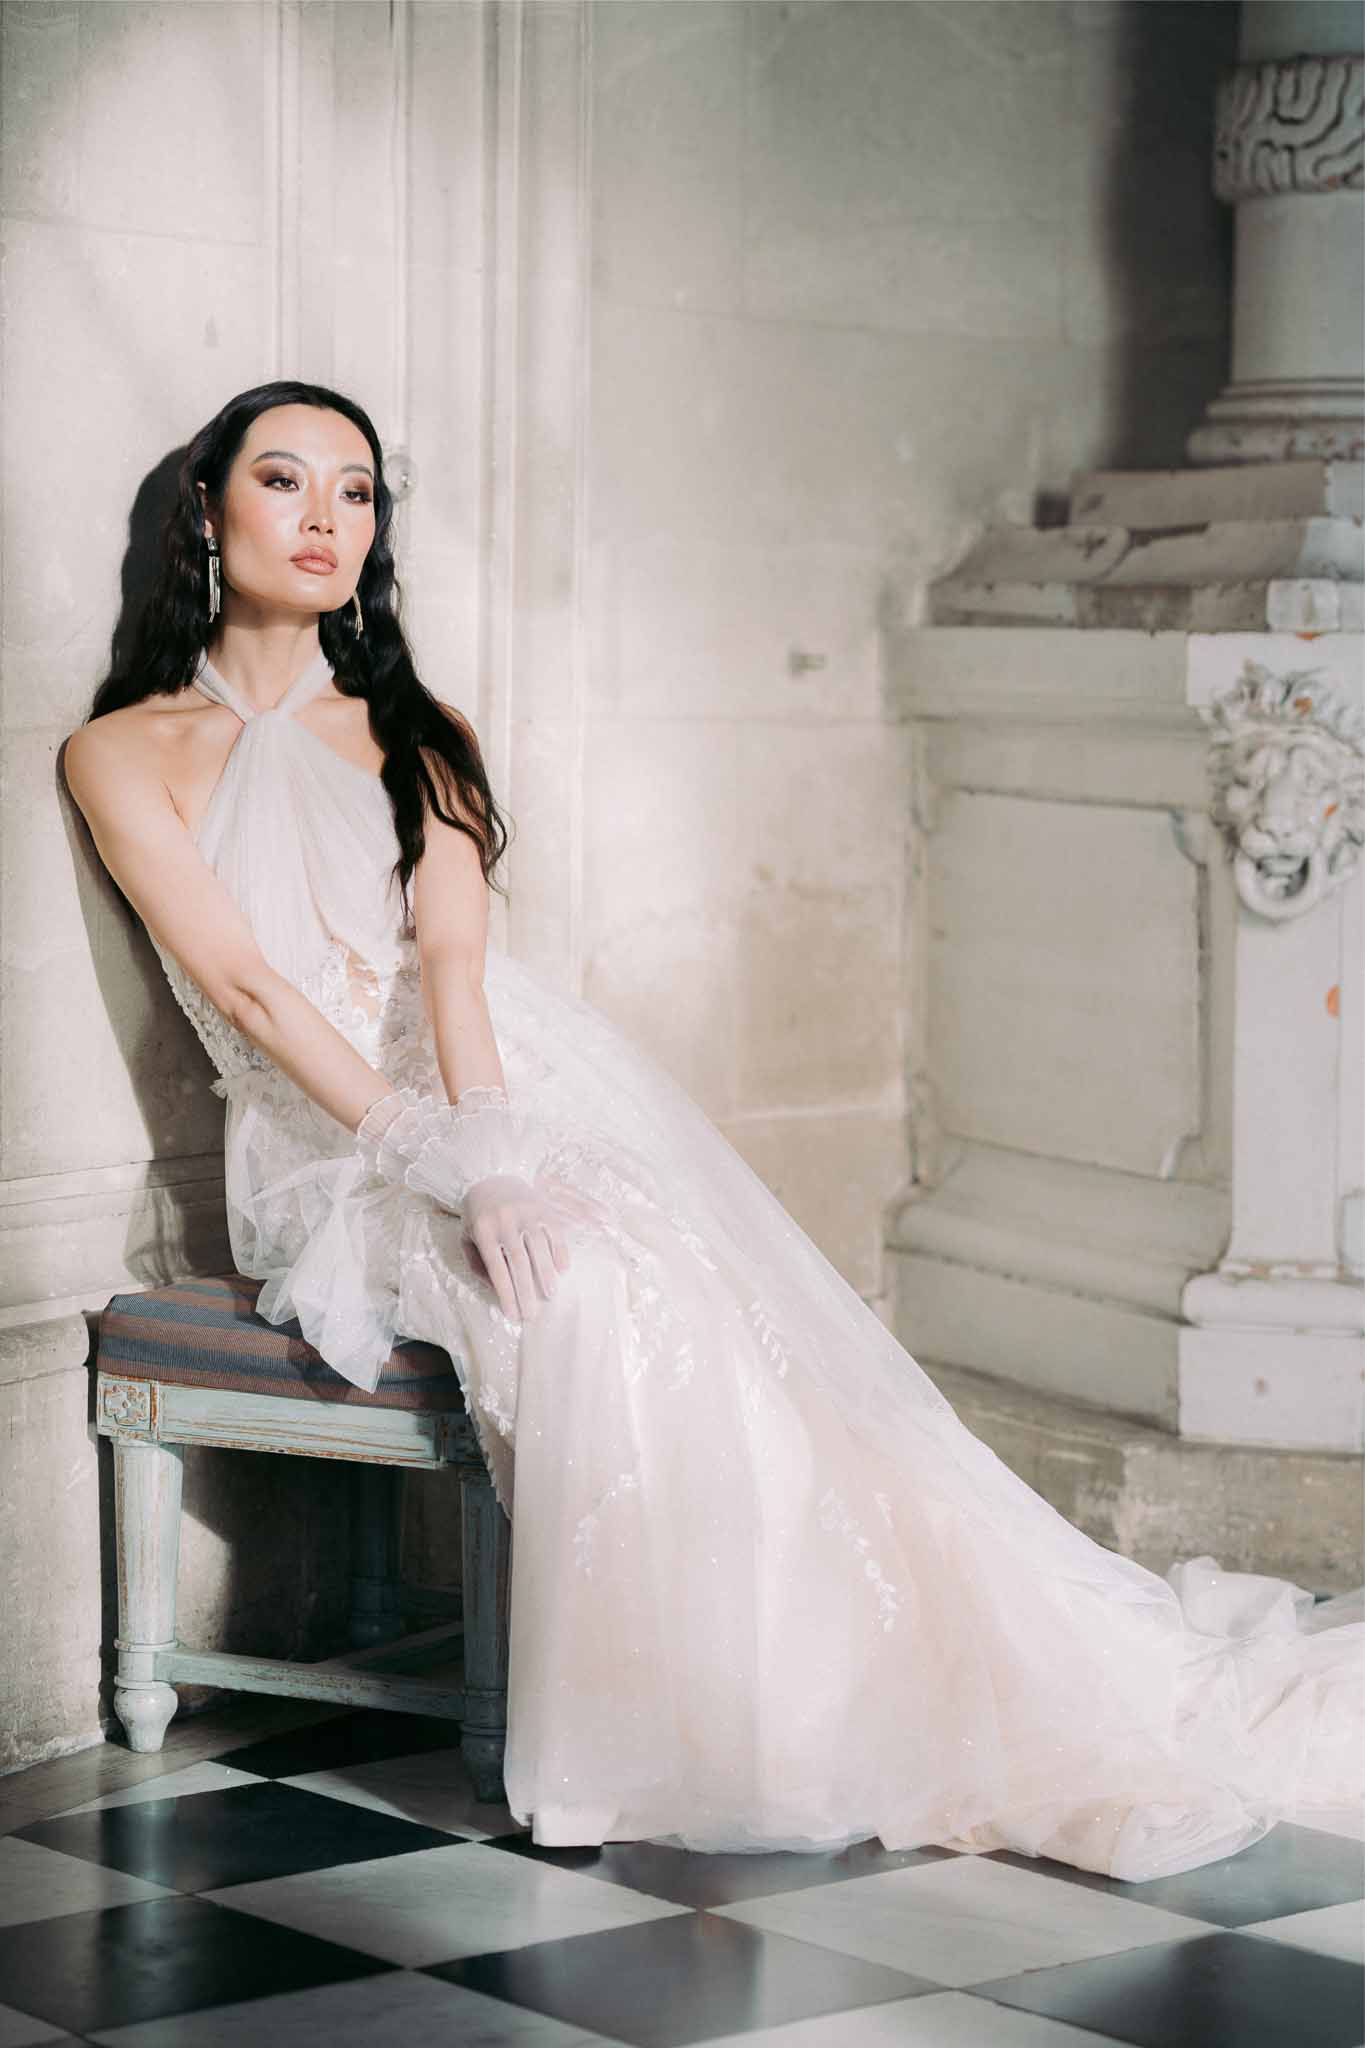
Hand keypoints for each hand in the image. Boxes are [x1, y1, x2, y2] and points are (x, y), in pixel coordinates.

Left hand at [460, 1172, 610, 1323]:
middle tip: (533, 1314)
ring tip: (550, 1295)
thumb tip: (495, 1289)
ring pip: (540, 1249)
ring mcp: (526, 1213)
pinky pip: (555, 1232)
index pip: (498, 1270)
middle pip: (520, 1264)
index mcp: (484, 1232)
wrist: (490, 1175)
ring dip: (546, 1275)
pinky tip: (562, 1270)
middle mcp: (506, 1222)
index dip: (507, 1295)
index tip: (513, 1315)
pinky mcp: (543, 1207)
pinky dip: (560, 1252)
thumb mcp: (466, 1237)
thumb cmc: (477, 1214)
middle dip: (527, 1292)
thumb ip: (477, 1264)